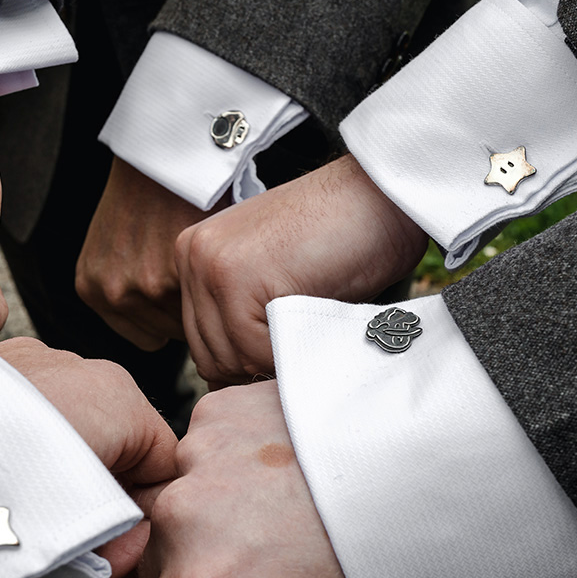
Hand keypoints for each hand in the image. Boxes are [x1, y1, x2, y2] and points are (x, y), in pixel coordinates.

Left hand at [0, 337, 177, 577]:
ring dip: (63, 469)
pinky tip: (2, 478)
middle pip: (117, 442)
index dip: (145, 516)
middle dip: (101, 495)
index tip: (119, 554)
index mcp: (120, 397)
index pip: (163, 463)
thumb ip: (119, 536)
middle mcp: (81, 367)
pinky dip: (25, 444)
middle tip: (78, 548)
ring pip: (72, 424)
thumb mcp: (83, 526)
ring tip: (32, 513)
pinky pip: (28, 410)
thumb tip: (123, 550)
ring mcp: (32, 360)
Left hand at [75, 157, 217, 350]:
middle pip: (169, 332)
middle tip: (205, 279)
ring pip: (193, 320)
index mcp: (93, 288)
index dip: (171, 318)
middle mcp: (113, 293)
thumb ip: (127, 282)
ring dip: (208, 301)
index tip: (187, 299)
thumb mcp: (114, 242)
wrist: (163, 152)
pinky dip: (219, 287)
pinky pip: (209, 304)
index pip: (146, 336)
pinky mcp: (173, 276)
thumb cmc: (145, 190)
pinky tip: (219, 263)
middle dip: (190, 309)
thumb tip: (160, 327)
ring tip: (212, 268)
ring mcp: (143, 288)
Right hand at [89, 381, 368, 577]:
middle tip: (240, 565)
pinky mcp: (219, 408)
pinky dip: (227, 459)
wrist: (440, 466)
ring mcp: (199, 455)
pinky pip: (203, 446)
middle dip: (175, 567)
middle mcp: (186, 521)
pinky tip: (278, 466)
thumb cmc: (390, 559)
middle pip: (143, 560)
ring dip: (203, 507)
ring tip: (272, 507)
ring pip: (173, 494)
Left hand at [175, 155, 426, 383]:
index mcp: (196, 255)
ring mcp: (210, 264)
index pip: (203, 345)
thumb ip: (244, 317)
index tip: (286, 348)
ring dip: (275, 359)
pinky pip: (254, 351)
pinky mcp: (235, 276)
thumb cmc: (346, 238)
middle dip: (258, 365)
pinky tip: (314, 319)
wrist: (384, 196)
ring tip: (309, 326)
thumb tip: (232, 380)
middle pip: (210, 357)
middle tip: (302, 342)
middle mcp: (193, 256)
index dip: (249, 362)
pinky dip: (289, 352)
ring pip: (230, 359)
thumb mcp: (276, 278)